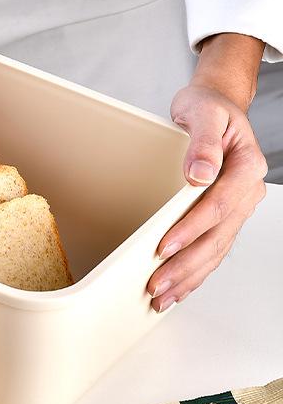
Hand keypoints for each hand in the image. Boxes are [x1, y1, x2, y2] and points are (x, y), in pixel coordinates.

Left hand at [147, 33, 266, 311]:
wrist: (214, 107)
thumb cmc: (207, 108)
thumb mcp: (203, 112)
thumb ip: (203, 142)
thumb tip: (201, 173)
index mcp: (247, 167)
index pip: (218, 206)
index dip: (191, 229)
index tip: (164, 246)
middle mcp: (247, 192)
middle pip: (216, 237)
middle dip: (184, 265)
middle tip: (155, 283)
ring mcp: (237, 208)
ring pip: (215, 251)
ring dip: (188, 277)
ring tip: (161, 296)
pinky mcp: (223, 217)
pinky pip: (212, 249)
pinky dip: (194, 272)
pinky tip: (177, 289)